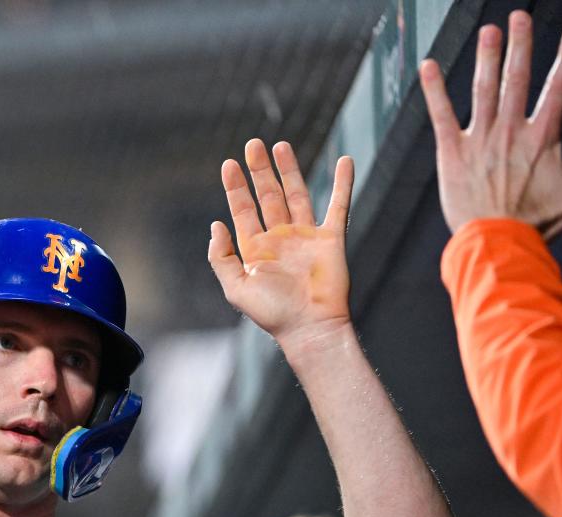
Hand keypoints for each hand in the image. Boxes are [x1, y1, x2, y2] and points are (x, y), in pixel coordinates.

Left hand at [208, 139, 354, 350]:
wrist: (309, 326)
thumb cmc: (272, 312)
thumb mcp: (236, 287)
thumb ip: (222, 257)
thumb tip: (216, 225)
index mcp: (255, 248)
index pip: (243, 210)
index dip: (236, 187)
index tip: (228, 164)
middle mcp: (279, 238)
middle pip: (268, 196)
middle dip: (260, 170)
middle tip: (253, 144)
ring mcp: (305, 236)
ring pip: (297, 194)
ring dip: (289, 170)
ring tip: (280, 145)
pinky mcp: (331, 239)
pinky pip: (338, 205)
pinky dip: (343, 183)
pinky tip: (345, 161)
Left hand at [420, 11, 561, 239]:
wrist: (498, 241)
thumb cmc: (537, 222)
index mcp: (542, 137)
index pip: (558, 88)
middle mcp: (511, 131)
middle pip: (517, 79)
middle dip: (520, 45)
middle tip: (519, 17)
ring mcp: (480, 139)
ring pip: (484, 89)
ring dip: (487, 57)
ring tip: (490, 30)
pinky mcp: (452, 152)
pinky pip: (442, 114)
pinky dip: (435, 88)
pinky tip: (427, 65)